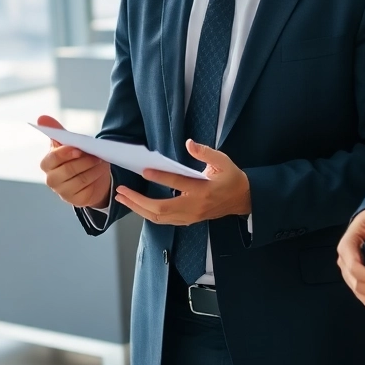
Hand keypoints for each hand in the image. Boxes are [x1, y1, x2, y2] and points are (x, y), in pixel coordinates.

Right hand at [37, 115, 111, 208]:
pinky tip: (99, 173)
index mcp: (47, 163)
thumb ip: (56, 131)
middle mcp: (51, 179)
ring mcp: (62, 192)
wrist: (90, 176)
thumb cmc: (76, 158)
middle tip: (97, 155)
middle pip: (68, 169)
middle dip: (84, 161)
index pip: (53, 158)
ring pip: (80, 178)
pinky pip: (87, 188)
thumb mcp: (69, 144)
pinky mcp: (75, 200)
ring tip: (101, 162)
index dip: (66, 153)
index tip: (79, 149)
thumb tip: (41, 117)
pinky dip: (96, 178)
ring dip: (93, 169)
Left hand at [113, 139, 248, 224]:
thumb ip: (206, 152)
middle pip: (162, 208)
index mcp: (204, 190)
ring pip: (159, 218)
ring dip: (139, 209)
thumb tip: (189, 143)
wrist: (243, 199)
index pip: (179, 183)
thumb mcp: (223, 161)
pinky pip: (163, 221)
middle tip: (121, 191)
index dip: (161, 177)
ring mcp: (190, 216)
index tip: (144, 171)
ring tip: (123, 198)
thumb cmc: (231, 178)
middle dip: (138, 201)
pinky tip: (137, 206)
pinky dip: (148, 214)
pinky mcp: (188, 220)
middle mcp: (194, 206)